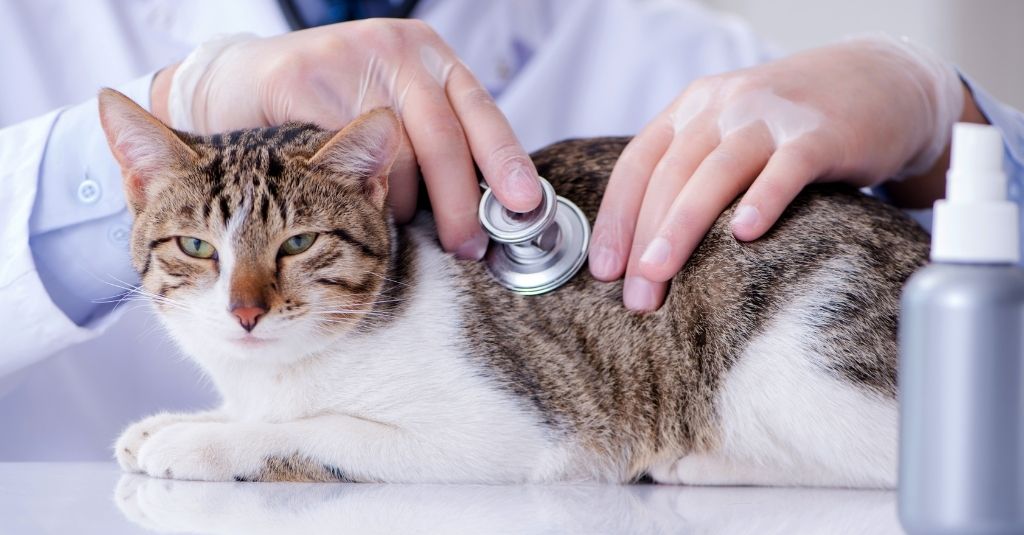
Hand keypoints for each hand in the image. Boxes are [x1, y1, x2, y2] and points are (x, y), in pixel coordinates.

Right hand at [152, 20, 541, 258]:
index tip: (525, 206)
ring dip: (399, 206)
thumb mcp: (394, 114)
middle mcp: (398, 51)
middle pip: (443, 138)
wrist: (241, 82)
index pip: (481, 113)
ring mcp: (350, 60)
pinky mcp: (303, 80)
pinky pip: (342, 156)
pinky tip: (349, 207)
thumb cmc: (331, 111)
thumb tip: (487, 212)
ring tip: (390, 228)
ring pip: (396, 154)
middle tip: (465, 249)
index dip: (507, 162)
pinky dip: (352, 193)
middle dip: (458, 205)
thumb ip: (434, 148)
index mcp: (431, 59)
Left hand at [588, 35, 963, 310]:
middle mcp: (724, 107)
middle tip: (635, 295)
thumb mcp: (733, 136)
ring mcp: (772, 116)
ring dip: (682, 225)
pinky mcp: (821, 134)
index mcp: (693, 109)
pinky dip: (763, 199)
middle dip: (644, 238)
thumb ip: (693, 176)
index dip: (615, 218)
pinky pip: (786, 168)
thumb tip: (647, 254)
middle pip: (670, 174)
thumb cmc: (795, 127)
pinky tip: (745, 234)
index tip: (602, 270)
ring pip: (715, 170)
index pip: (638, 164)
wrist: (882, 83)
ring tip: (660, 274)